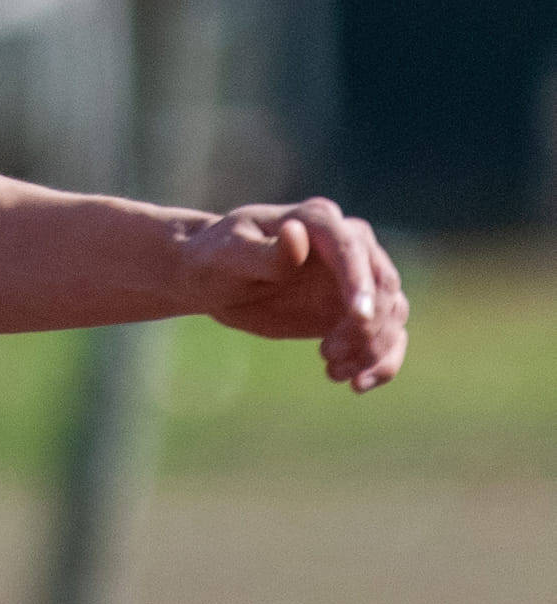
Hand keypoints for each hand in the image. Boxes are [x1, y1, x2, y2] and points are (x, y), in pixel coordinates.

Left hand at [176, 197, 408, 390]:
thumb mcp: (230, 255)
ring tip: (334, 371)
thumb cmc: (215, 259)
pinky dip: (382, 361)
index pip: (351, 247)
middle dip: (365, 324)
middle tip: (326, 354)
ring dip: (373, 348)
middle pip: (382, 283)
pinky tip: (356, 384)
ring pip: (392, 312)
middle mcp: (346, 243)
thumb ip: (266, 251)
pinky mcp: (355, 309)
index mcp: (316, 220)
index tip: (357, 318)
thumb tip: (298, 233)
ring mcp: (355, 276)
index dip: (359, 282)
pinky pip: (388, 335)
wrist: (211, 279)